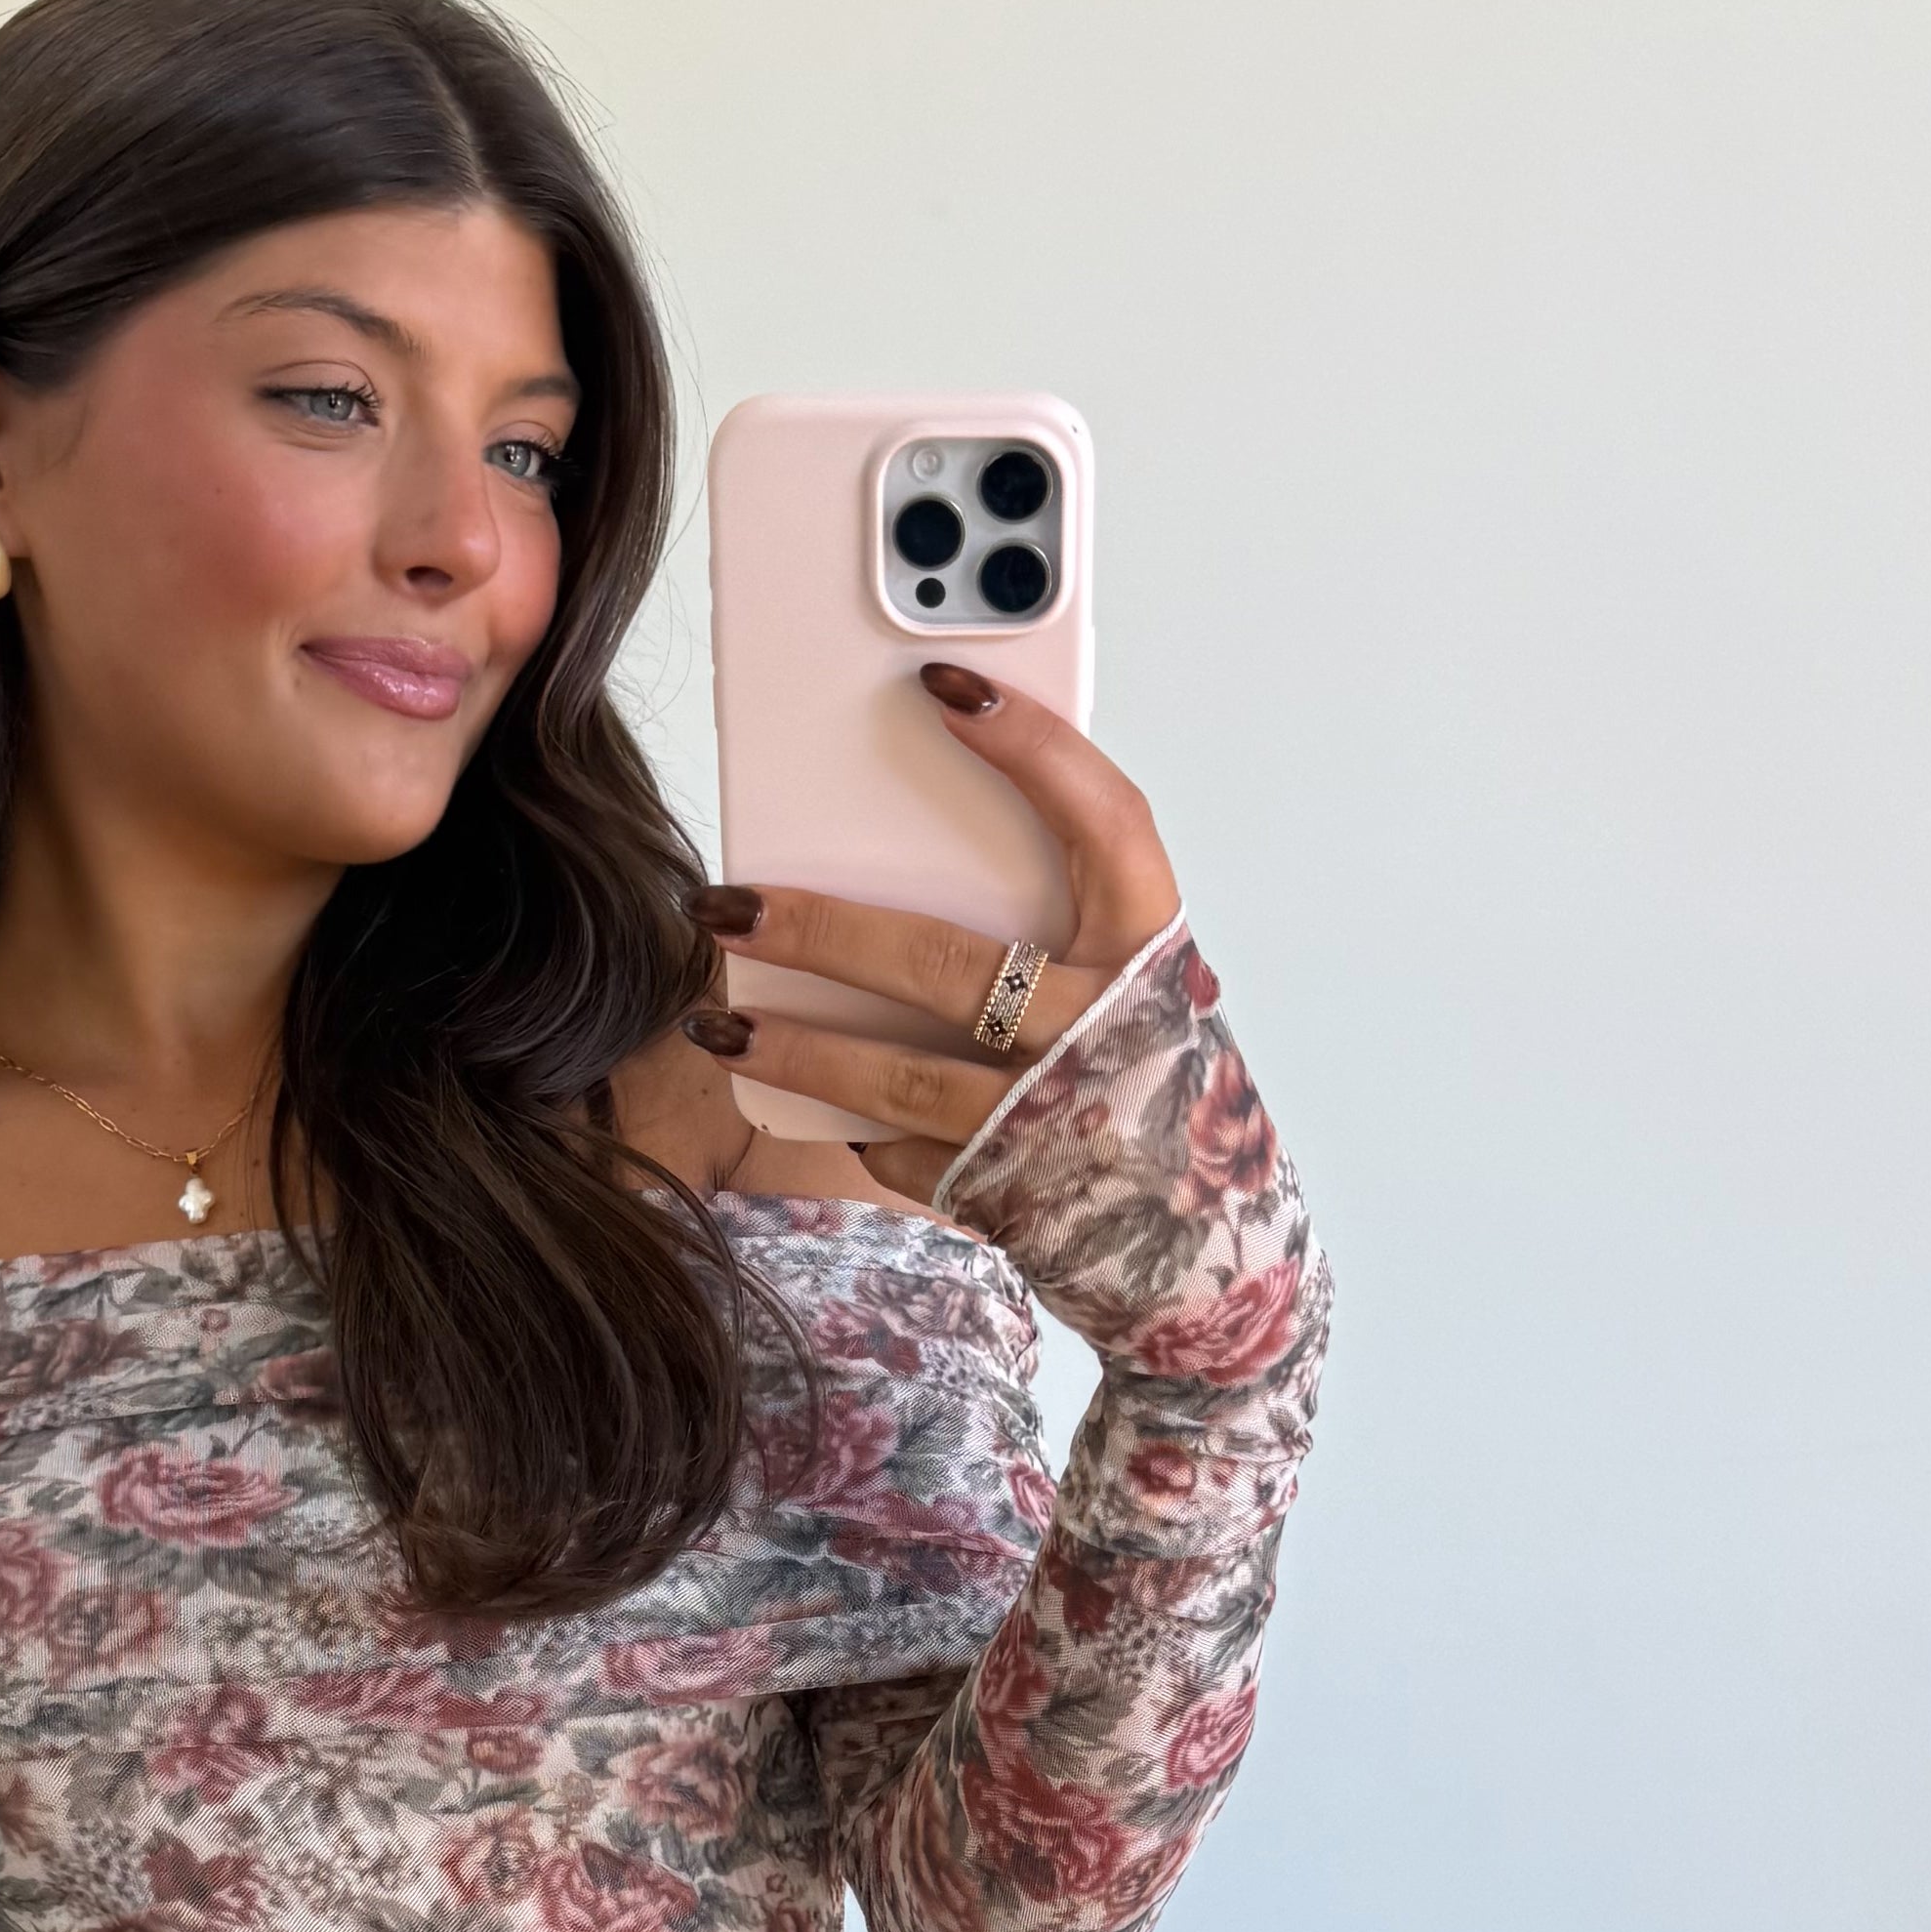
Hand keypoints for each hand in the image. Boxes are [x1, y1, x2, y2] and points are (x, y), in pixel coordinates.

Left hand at [686, 663, 1182, 1204]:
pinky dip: (852, 1123)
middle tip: (728, 900)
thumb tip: (923, 827)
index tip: (949, 685)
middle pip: (946, 965)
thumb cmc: (1152, 1076)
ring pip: (902, 1080)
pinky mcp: (1009, 1191)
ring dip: (797, 1050)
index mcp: (1150, 954)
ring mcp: (1053, 1124)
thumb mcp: (1133, 979)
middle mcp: (1108, 1036)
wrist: (1213, 1246)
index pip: (1107, 824)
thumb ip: (1064, 914)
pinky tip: (804, 1100)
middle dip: (822, 930)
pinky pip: (907, 1151)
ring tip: (717, 1021)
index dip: (1037, 751)